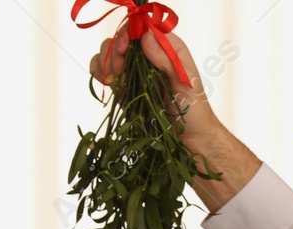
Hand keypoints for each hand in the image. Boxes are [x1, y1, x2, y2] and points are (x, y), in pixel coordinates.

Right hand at [87, 25, 219, 149]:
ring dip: (106, 64)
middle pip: (120, 39)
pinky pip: (103, 71)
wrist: (186, 137)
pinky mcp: (123, 86)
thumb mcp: (184, 82)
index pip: (141, 28)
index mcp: (166, 47)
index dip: (127, 33)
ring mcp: (133, 70)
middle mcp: (148, 54)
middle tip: (121, 72)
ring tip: (117, 82)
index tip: (123, 49)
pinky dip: (99, 72)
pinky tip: (107, 83)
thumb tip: (145, 37)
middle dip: (115, 53)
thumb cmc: (193, 108)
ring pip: (108, 53)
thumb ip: (166, 59)